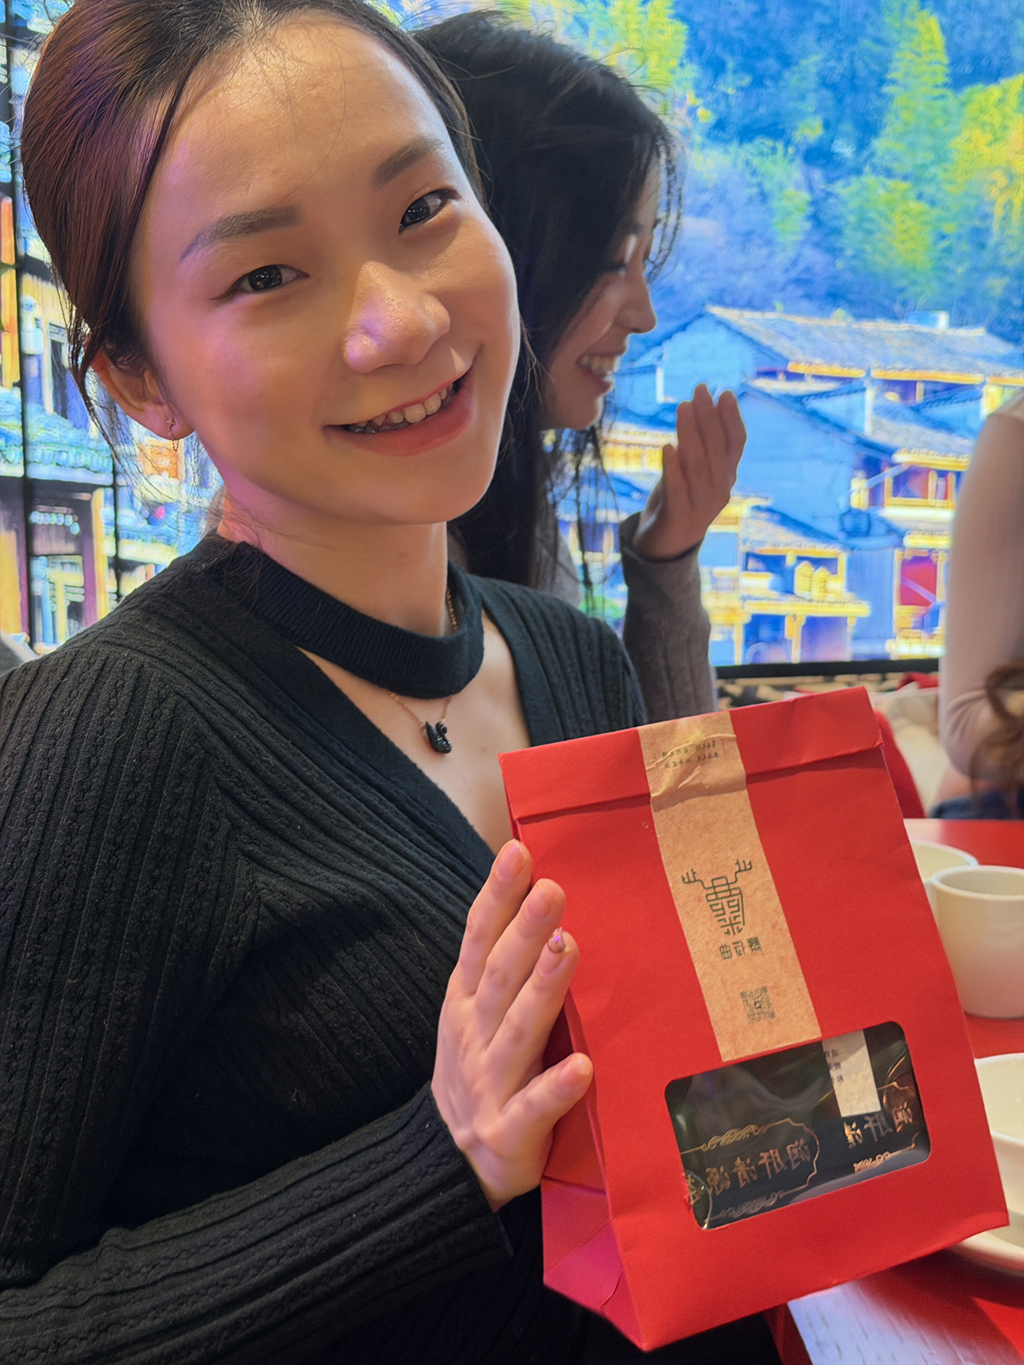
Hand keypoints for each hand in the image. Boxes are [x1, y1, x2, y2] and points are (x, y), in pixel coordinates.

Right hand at [432, 840, 592, 1210]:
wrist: (447, 1165)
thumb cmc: (480, 1071)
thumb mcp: (477, 1012)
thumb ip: (504, 962)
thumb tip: (540, 893)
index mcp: (467, 1001)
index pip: (480, 939)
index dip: (497, 896)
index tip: (517, 852)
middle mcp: (474, 1035)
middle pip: (500, 976)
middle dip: (525, 931)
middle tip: (552, 889)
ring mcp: (489, 1084)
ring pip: (518, 1030)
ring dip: (543, 989)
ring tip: (570, 949)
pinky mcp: (509, 1133)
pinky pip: (536, 1108)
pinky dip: (556, 1088)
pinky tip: (582, 1067)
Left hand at [632, 384, 745, 560]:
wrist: (666, 545)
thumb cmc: (679, 500)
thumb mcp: (692, 471)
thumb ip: (699, 445)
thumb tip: (700, 407)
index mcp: (726, 476)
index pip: (735, 444)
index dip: (731, 419)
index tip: (724, 394)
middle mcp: (720, 489)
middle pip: (716, 449)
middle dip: (709, 417)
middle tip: (700, 390)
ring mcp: (702, 505)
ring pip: (698, 465)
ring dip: (690, 434)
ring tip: (683, 407)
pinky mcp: (680, 516)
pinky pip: (677, 489)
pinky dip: (673, 468)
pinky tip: (667, 447)